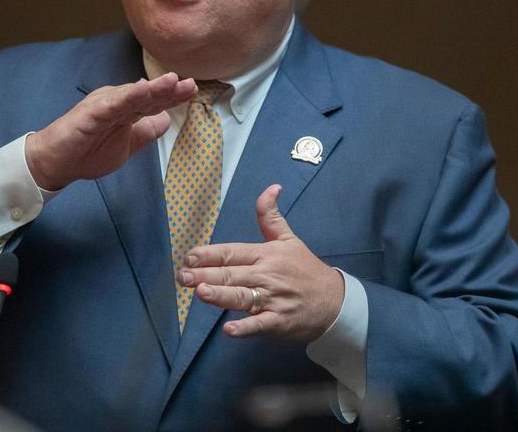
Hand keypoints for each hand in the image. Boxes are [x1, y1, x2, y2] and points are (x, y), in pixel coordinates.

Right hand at [24, 72, 195, 190]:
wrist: (55, 163)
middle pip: (147, 95)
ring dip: (153, 88)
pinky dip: (128, 97)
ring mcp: (103, 106)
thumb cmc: (87, 152)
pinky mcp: (90, 114)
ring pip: (132, 96)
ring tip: (172, 81)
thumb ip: (145, 132)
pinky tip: (142, 90)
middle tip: (190, 83)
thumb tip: (167, 121)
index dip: (172, 96)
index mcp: (125, 109)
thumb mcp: (126, 145)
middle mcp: (116, 102)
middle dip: (168, 89)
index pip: (153, 101)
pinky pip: (112, 105)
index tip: (192, 89)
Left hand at [178, 184, 344, 340]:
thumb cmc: (305, 269)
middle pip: (231, 274)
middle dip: (205, 275)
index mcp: (265, 254)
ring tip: (201, 293)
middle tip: (182, 277)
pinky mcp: (279, 321)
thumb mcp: (289, 239)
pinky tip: (229, 330)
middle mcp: (266, 275)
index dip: (209, 254)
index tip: (189, 257)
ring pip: (242, 297)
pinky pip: (260, 324)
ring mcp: (273, 299)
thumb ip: (271, 216)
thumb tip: (271, 187)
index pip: (232, 252)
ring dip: (221, 295)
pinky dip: (246, 327)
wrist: (334, 301)